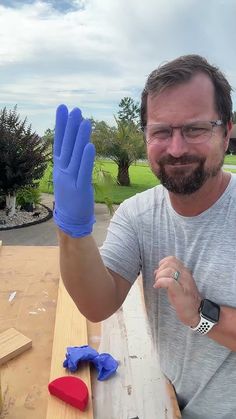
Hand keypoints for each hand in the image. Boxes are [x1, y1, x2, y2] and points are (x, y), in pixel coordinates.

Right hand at [53, 104, 95, 237]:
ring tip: (84, 121)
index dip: (61, 125)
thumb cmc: (71, 196)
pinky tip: (90, 145)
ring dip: (80, 138)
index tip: (62, 109)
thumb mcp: (67, 176)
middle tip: (74, 109)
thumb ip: (71, 160)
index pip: (59, 142)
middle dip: (70, 127)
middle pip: (67, 146)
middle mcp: (62, 171)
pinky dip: (86, 158)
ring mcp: (70, 180)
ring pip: (75, 156)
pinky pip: (83, 171)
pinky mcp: (80, 189)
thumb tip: (77, 143)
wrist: (70, 220)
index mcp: (59, 167)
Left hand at [153, 256, 201, 326]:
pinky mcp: (181, 292)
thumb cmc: (185, 299)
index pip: (172, 259)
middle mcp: (186, 275)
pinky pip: (169, 281)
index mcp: (185, 272)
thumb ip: (168, 276)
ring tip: (158, 284)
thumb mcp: (177, 284)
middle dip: (160, 270)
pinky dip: (160, 282)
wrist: (196, 313)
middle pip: (169, 263)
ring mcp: (184, 283)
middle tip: (158, 279)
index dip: (162, 264)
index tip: (159, 272)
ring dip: (159, 276)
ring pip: (169, 270)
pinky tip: (157, 287)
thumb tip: (156, 271)